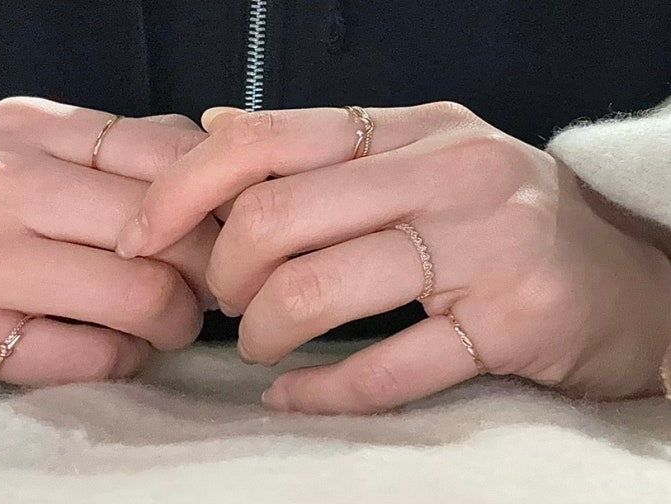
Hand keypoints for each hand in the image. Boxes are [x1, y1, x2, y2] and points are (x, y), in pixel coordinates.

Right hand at [0, 97, 217, 387]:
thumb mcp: (26, 153)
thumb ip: (114, 150)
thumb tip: (205, 163)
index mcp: (29, 130)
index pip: (167, 154)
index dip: (221, 201)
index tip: (232, 231)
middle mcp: (4, 187)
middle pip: (166, 230)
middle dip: (212, 270)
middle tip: (212, 287)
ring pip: (142, 295)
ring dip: (178, 321)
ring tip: (169, 322)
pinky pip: (96, 357)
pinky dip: (129, 360)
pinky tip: (121, 350)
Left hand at [121, 103, 670, 413]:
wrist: (631, 283)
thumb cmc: (505, 225)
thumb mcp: (421, 162)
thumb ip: (323, 151)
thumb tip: (217, 130)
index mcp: (413, 128)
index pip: (267, 138)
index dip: (186, 188)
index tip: (146, 238)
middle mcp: (449, 170)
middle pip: (278, 217)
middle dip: (225, 275)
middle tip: (228, 304)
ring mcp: (488, 242)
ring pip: (320, 288)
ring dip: (264, 332)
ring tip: (262, 346)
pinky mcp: (515, 318)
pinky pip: (389, 365)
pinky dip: (323, 392)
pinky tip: (294, 399)